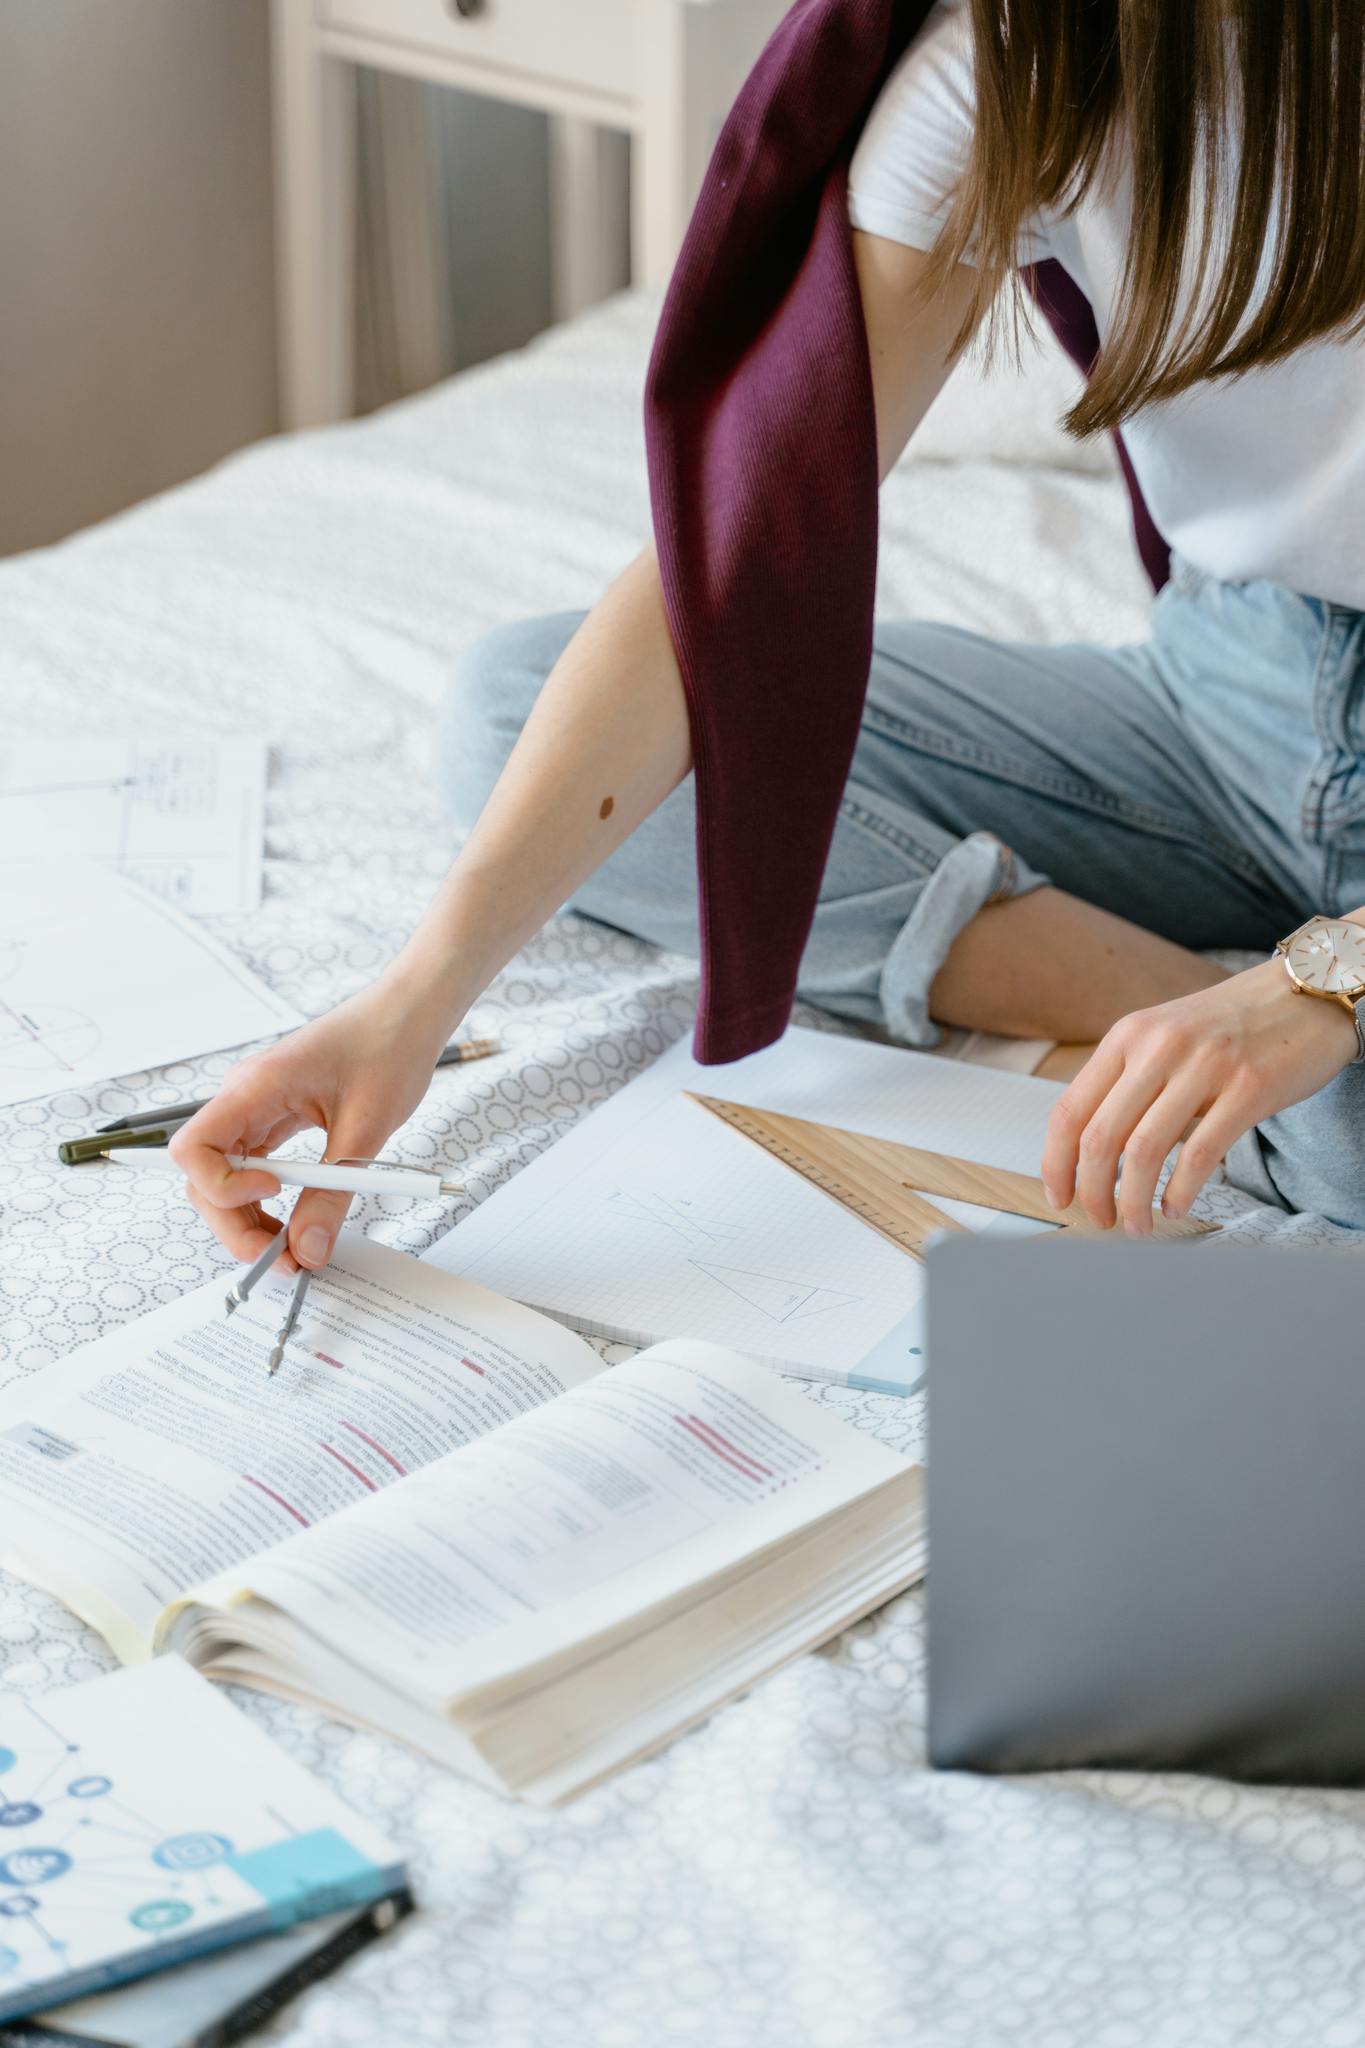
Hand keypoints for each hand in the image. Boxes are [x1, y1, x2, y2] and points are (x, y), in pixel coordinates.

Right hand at [169, 978, 455, 1272]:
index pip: (194, 1149)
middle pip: (205, 1175)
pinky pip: (252, 1167)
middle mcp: (244, 1098)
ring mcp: (254, 1109)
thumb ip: (334, 1194)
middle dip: (235, 1222)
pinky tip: (293, 1220)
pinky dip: (266, 1201)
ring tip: (291, 1249)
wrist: (406, 1014)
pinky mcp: (271, 1118)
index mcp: (256, 1087)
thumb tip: (308, 1250)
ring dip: (248, 1218)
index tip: (273, 1197)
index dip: (222, 1187)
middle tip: (282, 1258)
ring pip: (225, 1177)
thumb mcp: (367, 1128)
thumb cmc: (388, 1048)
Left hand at [1041, 958, 1357, 1233]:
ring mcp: (1203, 1065)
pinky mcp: (1248, 1088)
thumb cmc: (1231, 1026)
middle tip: (1100, 1221)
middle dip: (1092, 1192)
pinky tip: (1175, 1207)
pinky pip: (1199, 1154)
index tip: (1059, 1196)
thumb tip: (1094, 1154)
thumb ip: (1130, 1084)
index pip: (1069, 1110)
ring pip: (1143, 1152)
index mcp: (1127, 1036)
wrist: (1304, 995)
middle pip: (1099, 1138)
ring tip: (1137, 1226)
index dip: (1056, 1163)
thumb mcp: (1165, 1039)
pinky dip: (1179, 1192)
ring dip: (1133, 1202)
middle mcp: (1158, 1046)